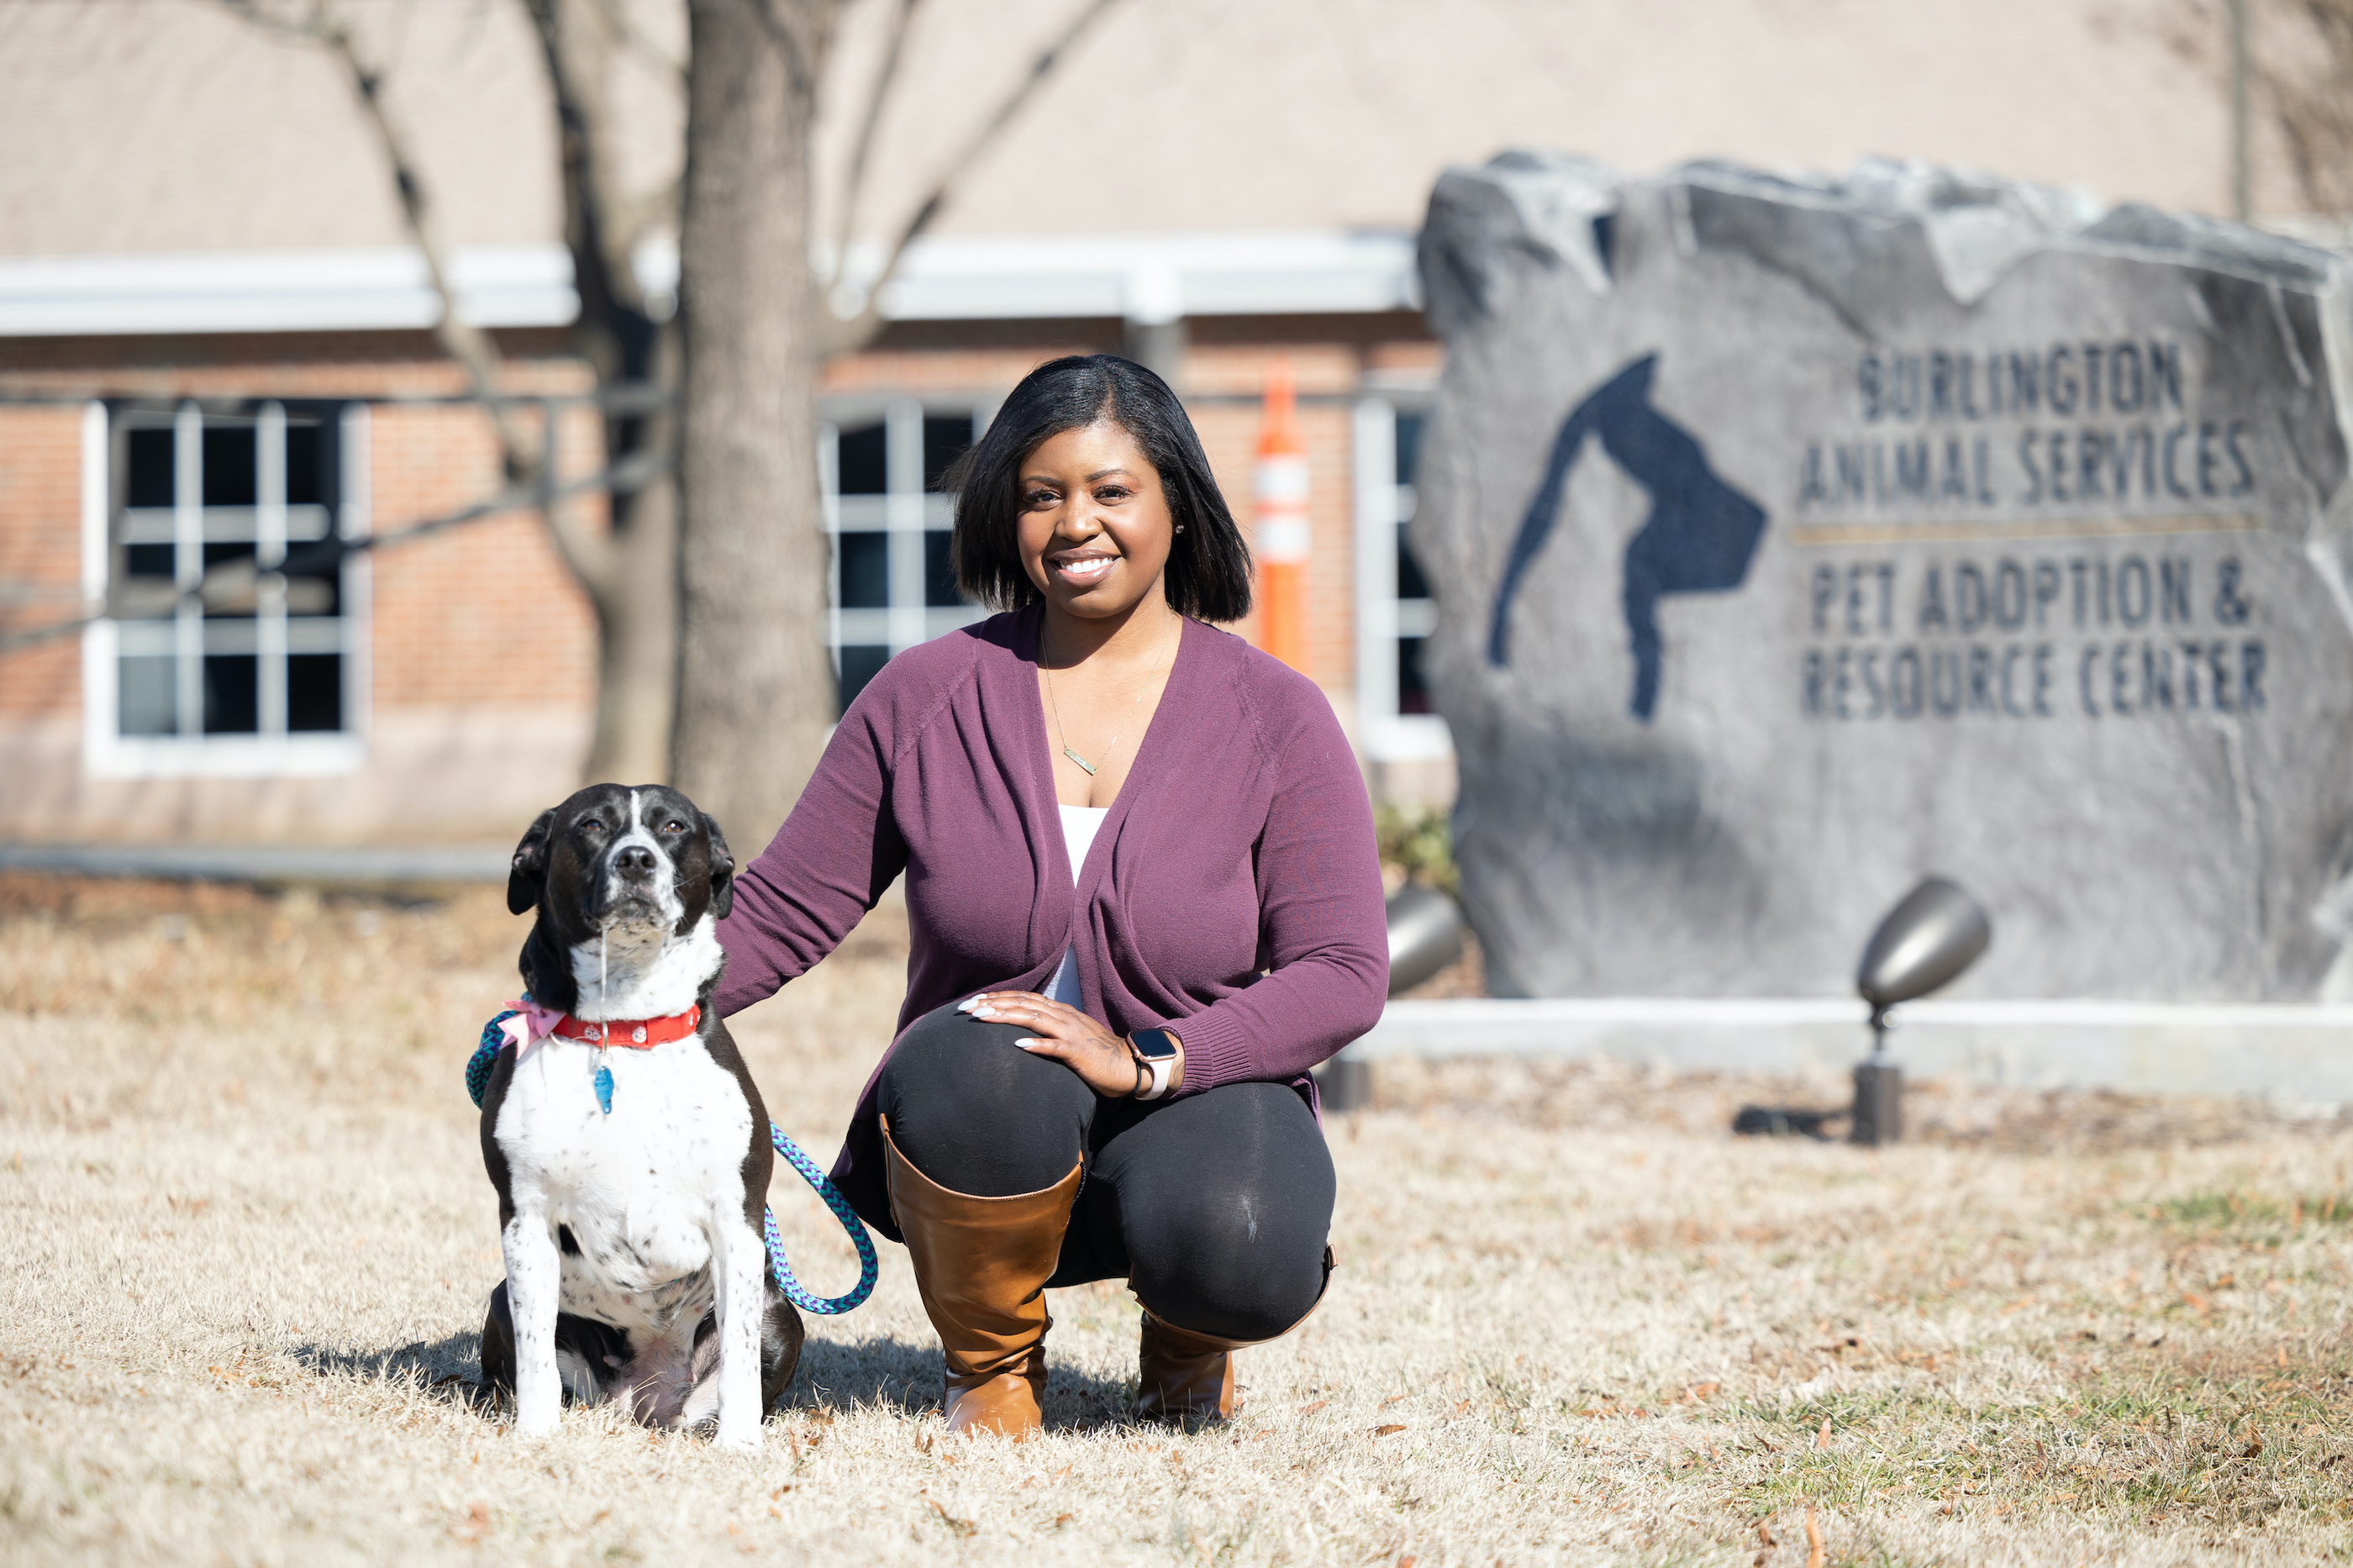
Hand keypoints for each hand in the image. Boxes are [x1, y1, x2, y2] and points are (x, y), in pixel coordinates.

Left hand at [957, 991, 1171, 1098]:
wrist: (1128, 1066)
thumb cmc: (1097, 1054)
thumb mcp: (1069, 1035)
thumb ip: (1049, 1028)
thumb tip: (1023, 1029)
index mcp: (1060, 1011)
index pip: (1024, 998)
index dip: (998, 996)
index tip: (973, 1000)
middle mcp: (1063, 1016)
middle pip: (1022, 1004)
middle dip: (992, 1004)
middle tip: (965, 1007)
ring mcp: (1071, 1033)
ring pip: (1033, 1019)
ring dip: (1006, 1017)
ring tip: (981, 1017)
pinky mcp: (1078, 1052)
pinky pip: (1054, 1047)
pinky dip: (1036, 1044)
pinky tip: (1017, 1045)